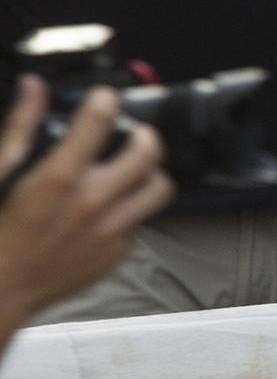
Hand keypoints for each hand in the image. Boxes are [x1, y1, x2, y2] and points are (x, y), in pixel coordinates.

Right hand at [0, 77, 172, 316]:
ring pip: (158, 188)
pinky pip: (141, 221)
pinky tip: (109, 207)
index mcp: (59, 180)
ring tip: (135, 170)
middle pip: (147, 154)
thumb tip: (34, 88)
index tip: (104, 98)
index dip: (105, 101)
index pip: (99, 122)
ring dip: (150, 173)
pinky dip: (130, 208)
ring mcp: (109, 231)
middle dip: (143, 135)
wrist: (0, 290)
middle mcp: (92, 204)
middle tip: (133, 134)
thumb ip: (21, 128)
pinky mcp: (118, 253)